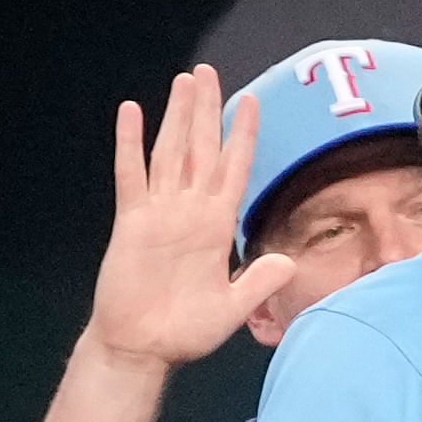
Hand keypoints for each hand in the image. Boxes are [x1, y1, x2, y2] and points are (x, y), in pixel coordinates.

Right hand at [83, 67, 299, 371]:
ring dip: (177, 115)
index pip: (233, 168)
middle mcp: (189, 211)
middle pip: (201, 148)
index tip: (251, 101)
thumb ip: (259, 284)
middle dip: (207, 109)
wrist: (141, 349)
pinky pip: (131, 174)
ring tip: (184, 81)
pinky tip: (132, 113)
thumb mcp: (231, 310)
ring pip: (170, 152)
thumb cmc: (183, 333)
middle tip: (208, 72)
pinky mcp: (132, 221)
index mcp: (216, 226)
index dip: (242, 135)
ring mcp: (160, 212)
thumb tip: (290, 263)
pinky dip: (131, 143)